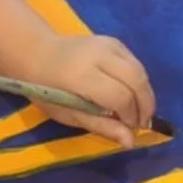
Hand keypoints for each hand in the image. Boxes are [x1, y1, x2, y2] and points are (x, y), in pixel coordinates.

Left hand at [23, 34, 155, 149]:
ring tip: (139, 112)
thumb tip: (131, 141)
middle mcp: (99, 55)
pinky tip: (132, 95)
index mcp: (82, 75)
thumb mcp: (69, 114)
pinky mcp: (114, 41)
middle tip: (142, 123)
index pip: (121, 96)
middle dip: (145, 105)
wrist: (37, 54)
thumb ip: (101, 126)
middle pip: (136, 80)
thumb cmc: (47, 90)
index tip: (130, 130)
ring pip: (140, 70)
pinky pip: (135, 62)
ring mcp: (108, 44)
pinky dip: (139, 81)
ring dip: (145, 93)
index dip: (130, 116)